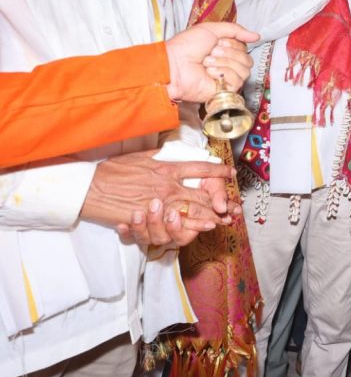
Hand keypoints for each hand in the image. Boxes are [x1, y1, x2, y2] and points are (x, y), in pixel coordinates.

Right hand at [81, 150, 233, 243]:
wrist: (89, 188)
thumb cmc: (111, 170)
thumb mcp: (138, 156)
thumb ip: (158, 154)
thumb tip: (168, 149)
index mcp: (166, 168)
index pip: (199, 168)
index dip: (218, 171)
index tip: (229, 173)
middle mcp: (167, 185)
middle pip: (202, 193)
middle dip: (221, 199)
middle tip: (235, 204)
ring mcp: (160, 203)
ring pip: (193, 210)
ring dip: (212, 215)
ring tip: (225, 217)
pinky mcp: (151, 218)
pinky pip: (176, 224)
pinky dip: (193, 226)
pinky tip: (205, 227)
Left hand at [165, 22, 258, 102]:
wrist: (174, 64)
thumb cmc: (186, 47)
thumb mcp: (210, 29)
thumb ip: (235, 29)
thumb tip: (256, 36)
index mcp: (225, 50)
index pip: (244, 48)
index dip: (233, 44)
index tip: (217, 43)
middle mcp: (227, 64)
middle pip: (247, 59)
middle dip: (228, 53)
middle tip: (211, 52)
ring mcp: (227, 78)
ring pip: (244, 69)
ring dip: (224, 63)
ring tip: (207, 63)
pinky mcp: (225, 90)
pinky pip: (238, 80)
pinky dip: (223, 73)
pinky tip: (209, 73)